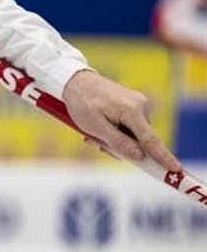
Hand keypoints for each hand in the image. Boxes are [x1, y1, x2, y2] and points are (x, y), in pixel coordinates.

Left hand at [63, 70, 180, 171]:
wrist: (75, 81)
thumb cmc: (82, 102)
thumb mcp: (95, 126)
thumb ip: (118, 142)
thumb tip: (140, 156)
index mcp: (132, 111)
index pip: (151, 140)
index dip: (163, 157)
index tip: (175, 170)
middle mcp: (141, 106)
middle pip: (139, 141)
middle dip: (119, 147)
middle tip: (94, 142)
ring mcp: (139, 104)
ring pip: (133, 136)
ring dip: (115, 140)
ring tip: (92, 132)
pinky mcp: (133, 105)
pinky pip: (130, 127)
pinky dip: (116, 131)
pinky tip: (100, 126)